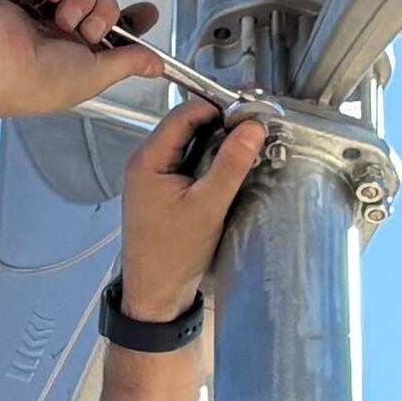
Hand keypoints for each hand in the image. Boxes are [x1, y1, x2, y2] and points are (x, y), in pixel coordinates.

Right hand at [0, 0, 157, 120]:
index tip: (147, 13)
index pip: (112, 26)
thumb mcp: (95, 76)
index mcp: (74, 51)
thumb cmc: (34, 83)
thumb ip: (128, 63)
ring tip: (64, 17)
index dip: (131, 17)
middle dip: (103, 11)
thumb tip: (157, 66)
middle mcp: (57, 26)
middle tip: (89, 30)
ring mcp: (37, 3)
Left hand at [114, 98, 268, 322]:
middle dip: (220, 123)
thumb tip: (253, 128)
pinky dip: (210, 162)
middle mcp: (146, 163)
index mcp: (148, 160)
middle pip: (186, 127)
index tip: (249, 109)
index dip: (217, 107)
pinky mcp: (164, 192)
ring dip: (217, 143)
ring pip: (190, 146)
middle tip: (254, 125)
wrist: (155, 293)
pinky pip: (189, 164)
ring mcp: (154, 178)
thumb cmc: (173, 253)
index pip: (183, 115)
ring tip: (249, 143)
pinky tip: (232, 167)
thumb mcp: (208, 206)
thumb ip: (230, 164)